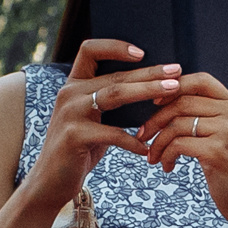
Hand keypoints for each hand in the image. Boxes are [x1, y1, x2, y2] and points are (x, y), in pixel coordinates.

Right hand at [29, 41, 183, 207]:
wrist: (51, 180)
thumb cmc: (80, 148)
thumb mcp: (93, 119)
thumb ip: (110, 102)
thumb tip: (150, 87)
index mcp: (74, 85)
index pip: (90, 49)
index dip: (116, 47)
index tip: (142, 52)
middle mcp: (69, 93)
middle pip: (115, 75)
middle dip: (149, 73)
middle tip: (177, 72)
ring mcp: (70, 113)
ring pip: (115, 94)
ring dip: (147, 91)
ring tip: (172, 92)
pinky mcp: (74, 136)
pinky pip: (112, 134)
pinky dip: (133, 141)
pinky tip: (147, 149)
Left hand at [134, 74, 227, 227]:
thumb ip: (209, 117)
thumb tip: (170, 102)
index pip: (200, 80)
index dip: (173, 87)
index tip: (155, 103)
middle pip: (182, 102)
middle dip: (155, 120)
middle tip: (143, 136)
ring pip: (177, 124)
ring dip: (158, 142)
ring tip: (155, 157)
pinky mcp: (218, 152)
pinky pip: (178, 145)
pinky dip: (166, 155)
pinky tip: (168, 166)